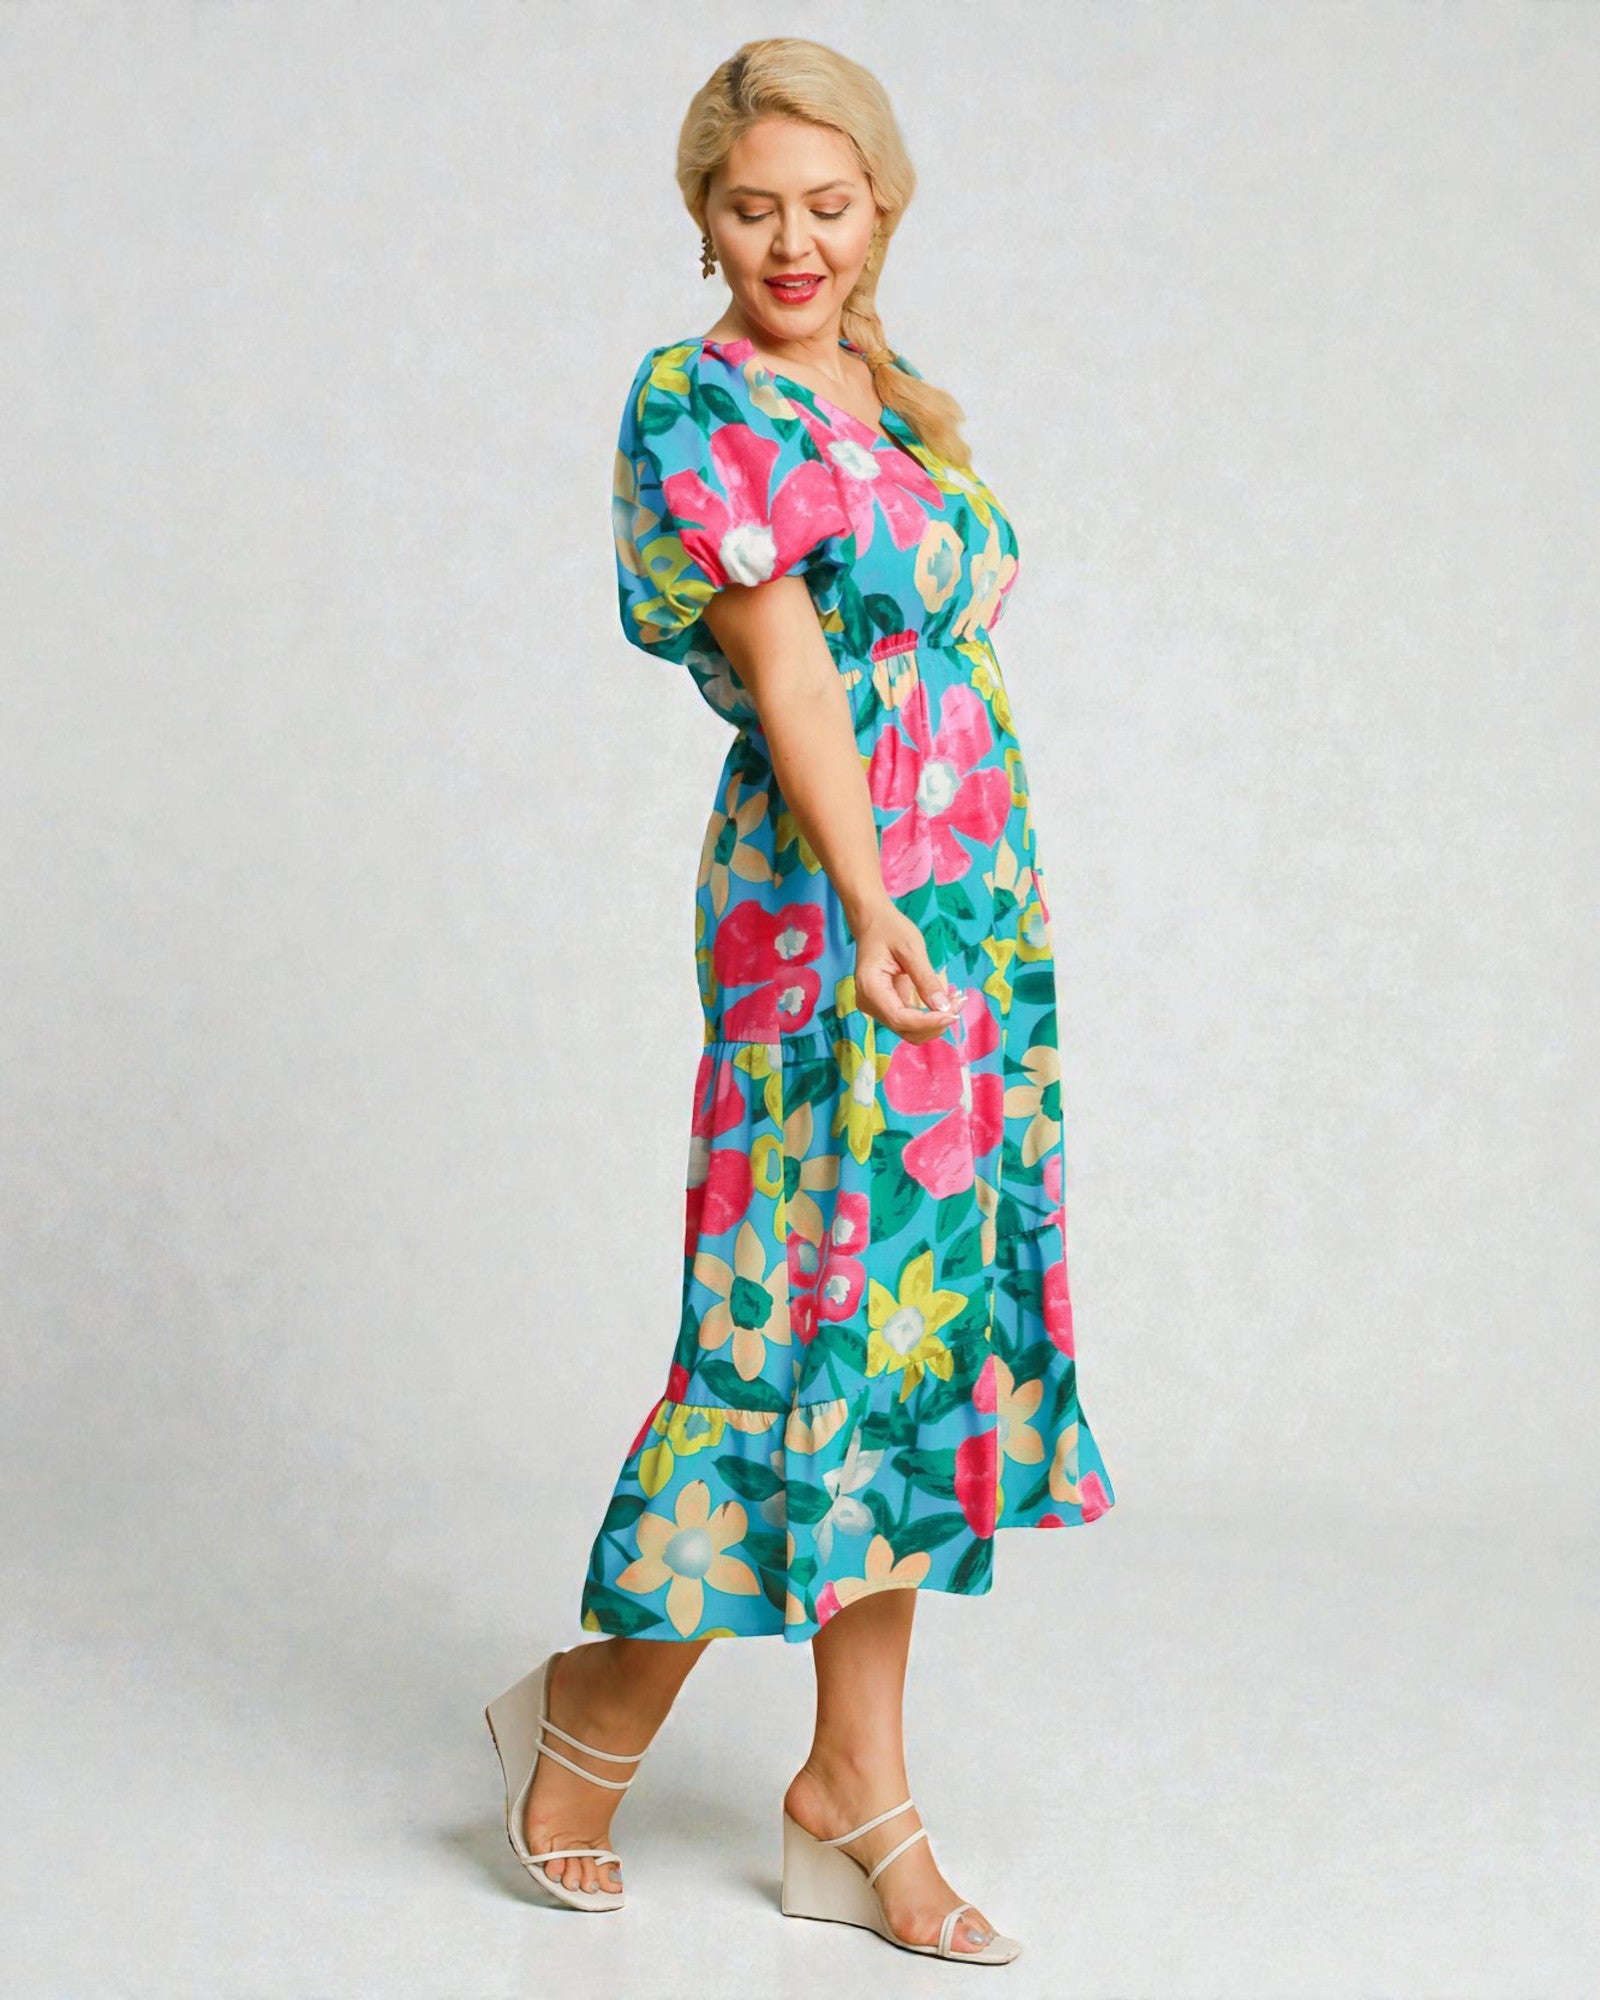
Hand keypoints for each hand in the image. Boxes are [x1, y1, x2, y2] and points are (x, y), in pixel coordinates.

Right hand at [849, 900, 962, 1044]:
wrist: (873, 923)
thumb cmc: (890, 929)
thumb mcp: (911, 948)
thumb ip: (926, 979)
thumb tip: (943, 1008)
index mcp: (870, 988)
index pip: (900, 1019)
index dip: (928, 1022)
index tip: (953, 1013)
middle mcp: (869, 1004)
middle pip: (905, 1030)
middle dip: (935, 1023)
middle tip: (960, 1001)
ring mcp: (876, 1008)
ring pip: (910, 1031)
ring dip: (935, 1022)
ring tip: (956, 1000)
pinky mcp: (887, 1007)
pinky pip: (910, 1021)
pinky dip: (930, 1017)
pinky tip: (947, 1001)